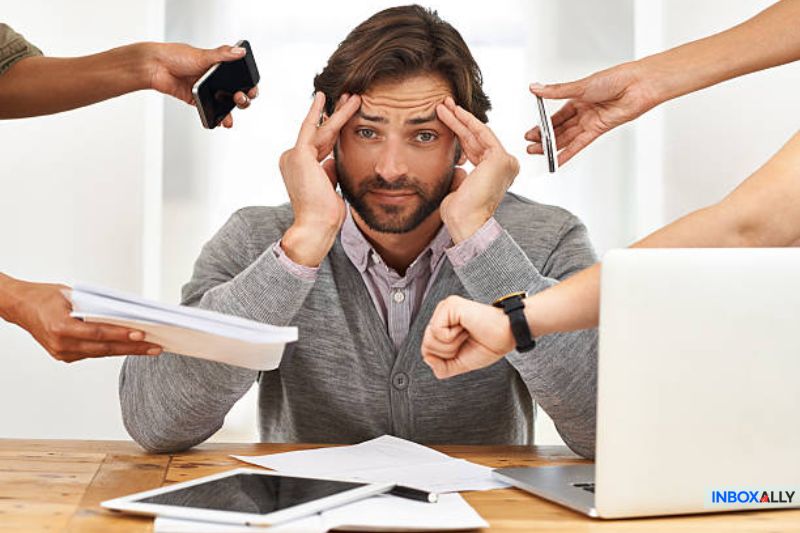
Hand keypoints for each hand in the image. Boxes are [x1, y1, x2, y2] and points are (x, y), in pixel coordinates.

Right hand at [2, 279, 161, 362]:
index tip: (142, 334)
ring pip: (101, 352)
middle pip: (104, 347)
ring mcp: (62, 353)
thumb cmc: (46, 297)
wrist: (21, 306)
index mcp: (61, 327)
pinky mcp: (64, 356)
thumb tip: (124, 314)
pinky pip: (93, 353)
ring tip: (149, 349)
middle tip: (156, 347)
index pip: (99, 333)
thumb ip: (95, 307)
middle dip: (133, 347)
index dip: (121, 334)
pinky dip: (111, 349)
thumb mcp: (72, 296)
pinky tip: (129, 347)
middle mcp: (61, 343)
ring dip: (126, 350)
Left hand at [145, 43, 258, 127]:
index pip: (240, 76)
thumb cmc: (175, 56)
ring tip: (230, 117)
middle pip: (237, 92)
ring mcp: (207, 90)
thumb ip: (223, 55)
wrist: (155, 67)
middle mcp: (215, 78)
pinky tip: (220, 121)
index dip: (249, 84)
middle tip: (239, 98)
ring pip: (225, 104)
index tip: (252, 89)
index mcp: (219, 65)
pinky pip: (210, 111)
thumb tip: (240, 51)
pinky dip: (217, 118)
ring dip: (231, 112)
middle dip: (243, 98)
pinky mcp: (197, 100)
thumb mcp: (202, 54)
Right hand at [279, 92, 361, 266]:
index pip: (319, 144)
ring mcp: (294, 155)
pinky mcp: (300, 154)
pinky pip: (318, 129)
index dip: (333, 130)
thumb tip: (332, 160)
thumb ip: (329, 171)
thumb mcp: (330, 186)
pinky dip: (331, 115)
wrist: (316, 225)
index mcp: (299, 167)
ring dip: (340, 112)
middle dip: (336, 115)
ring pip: (321, 128)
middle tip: (349, 97)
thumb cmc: (324, 213)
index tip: (343, 117)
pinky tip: (340, 102)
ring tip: (354, 96)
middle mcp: (291, 158)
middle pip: (319, 132)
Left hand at [422, 295, 514, 378]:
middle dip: (448, 352)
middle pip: (426, 346)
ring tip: (466, 334)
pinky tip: (465, 328)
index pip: (427, 350)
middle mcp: (441, 314)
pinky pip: (436, 331)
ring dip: (451, 345)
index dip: (445, 358)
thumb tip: (427, 359)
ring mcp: (445, 308)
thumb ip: (441, 367)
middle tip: (466, 341)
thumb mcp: (460, 363)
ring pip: (429, 340)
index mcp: (442, 325)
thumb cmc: (489, 344)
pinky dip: (452, 337)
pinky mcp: (449, 305)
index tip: (464, 347)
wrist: (507, 336)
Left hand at [436, 97, 518, 241]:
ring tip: (444, 105)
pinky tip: (455, 111)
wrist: (466, 222)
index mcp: (495, 176)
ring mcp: (505, 162)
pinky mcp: (500, 158)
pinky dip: (468, 121)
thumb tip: (458, 166)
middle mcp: (504, 168)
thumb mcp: (458, 189)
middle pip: (477, 139)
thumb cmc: (461, 213)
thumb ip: (461, 175)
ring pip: (478, 134)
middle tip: (444, 107)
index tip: (445, 122)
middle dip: (459, 122)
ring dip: (460, 118)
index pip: (475, 149)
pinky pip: (482, 133)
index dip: (459, 134)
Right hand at [526, 61, 659, 164]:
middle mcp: (583, 112)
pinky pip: (579, 144)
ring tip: (537, 151)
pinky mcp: (598, 130)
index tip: (531, 131)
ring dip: (551, 145)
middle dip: (544, 137)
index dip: (543, 124)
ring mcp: (590, 122)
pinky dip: (568, 152)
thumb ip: (555, 91)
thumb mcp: (579, 85)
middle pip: (559, 128)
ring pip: (566, 137)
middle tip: (531, 144)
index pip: (556, 115)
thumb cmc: (615, 79)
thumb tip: (536, 88)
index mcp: (577, 98)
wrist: (638, 85)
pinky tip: (557, 159)